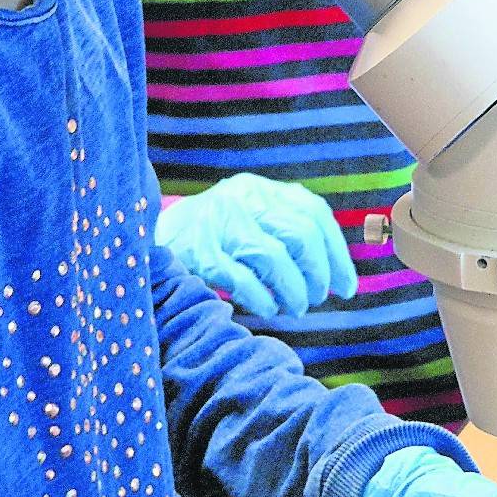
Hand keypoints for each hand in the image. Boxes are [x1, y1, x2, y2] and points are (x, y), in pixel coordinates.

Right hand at [155, 174, 356, 317]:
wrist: (150, 235)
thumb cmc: (217, 236)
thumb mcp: (254, 219)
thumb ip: (290, 233)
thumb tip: (337, 277)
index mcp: (262, 189)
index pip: (314, 214)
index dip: (336, 254)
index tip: (347, 287)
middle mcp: (243, 197)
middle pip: (299, 234)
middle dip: (317, 274)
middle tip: (315, 299)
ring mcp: (219, 222)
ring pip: (273, 257)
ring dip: (293, 290)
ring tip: (295, 307)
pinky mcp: (199, 251)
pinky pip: (242, 279)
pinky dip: (262, 298)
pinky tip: (267, 308)